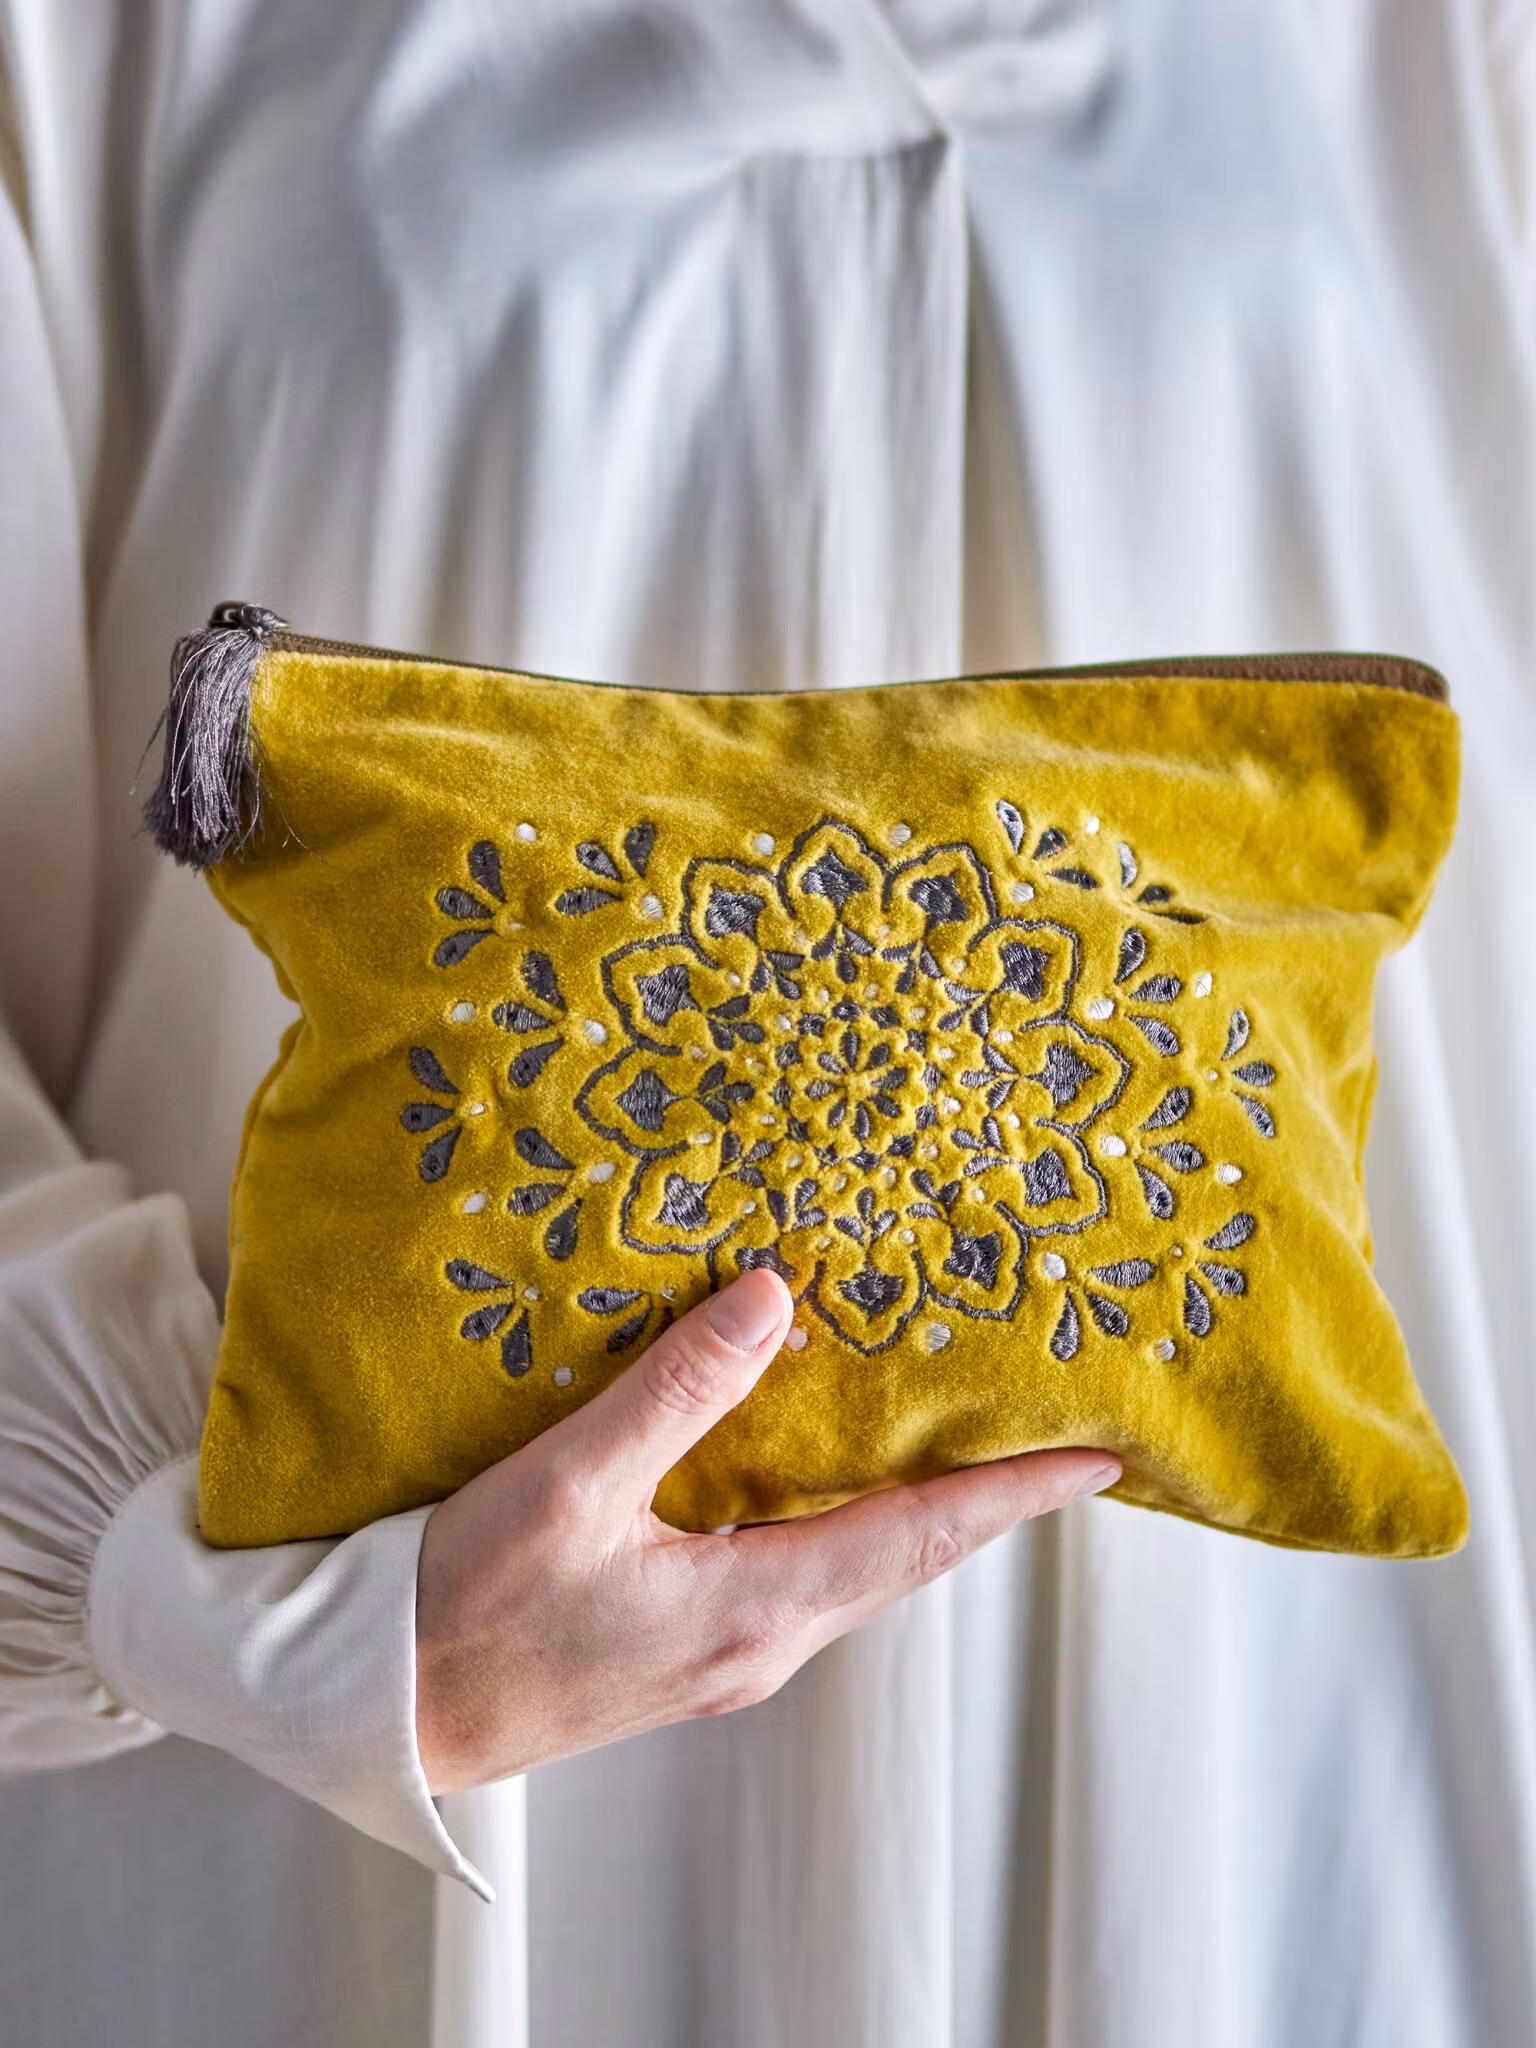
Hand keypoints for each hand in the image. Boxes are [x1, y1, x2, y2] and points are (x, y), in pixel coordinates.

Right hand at [414, 1268, 1119, 1791]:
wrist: (387, 1712)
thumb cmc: (465, 1614)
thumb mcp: (569, 1487)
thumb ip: (675, 1391)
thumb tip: (772, 1299)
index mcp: (754, 1610)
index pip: (922, 1539)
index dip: (1015, 1493)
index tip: (1099, 1456)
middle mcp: (763, 1641)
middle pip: (908, 1557)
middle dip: (988, 1495)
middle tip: (1050, 1430)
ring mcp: (730, 1650)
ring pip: (857, 1563)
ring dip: (919, 1503)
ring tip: (962, 1435)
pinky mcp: (692, 1640)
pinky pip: (802, 1567)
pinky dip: (845, 1513)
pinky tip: (828, 1468)